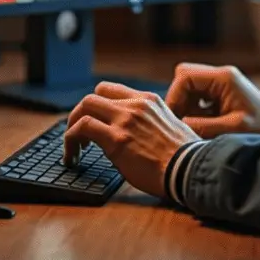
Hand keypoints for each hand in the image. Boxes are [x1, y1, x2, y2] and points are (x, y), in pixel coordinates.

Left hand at [63, 82, 201, 198]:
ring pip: (85, 106)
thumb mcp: (168, 126)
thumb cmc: (184, 157)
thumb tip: (129, 135)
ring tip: (72, 147)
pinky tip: (71, 156)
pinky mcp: (116, 139)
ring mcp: (125, 119)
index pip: (111, 90)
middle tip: (78, 134)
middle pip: (94, 96)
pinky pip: (82, 128)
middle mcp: (135, 104)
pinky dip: (70, 140)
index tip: (94, 121)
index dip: (98, 105)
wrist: (190, 169)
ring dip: (72, 126)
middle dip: (80, 114)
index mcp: (149, 100)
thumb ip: (147, 123)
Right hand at [164, 63, 259, 139]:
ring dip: (185, 107)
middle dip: (178, 100)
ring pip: (188, 88)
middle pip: (184, 78)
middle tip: (179, 123)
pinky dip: (193, 111)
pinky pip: (196, 97)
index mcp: (223, 78)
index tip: (173, 118)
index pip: (185, 76)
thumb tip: (179, 125)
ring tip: (191, 127)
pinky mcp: (220, 94)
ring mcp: (219, 84)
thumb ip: (204, 126)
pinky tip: (201, 127)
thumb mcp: (233, 129)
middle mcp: (219, 76)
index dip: (174, 96)